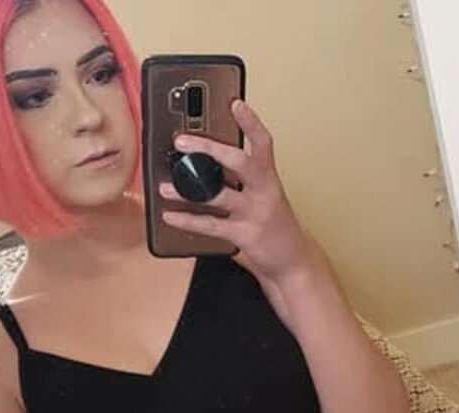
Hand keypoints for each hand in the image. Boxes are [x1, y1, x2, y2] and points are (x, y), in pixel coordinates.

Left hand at [159, 99, 313, 285]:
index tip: (236, 103)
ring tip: (164, 187)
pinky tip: (170, 216)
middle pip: (238, 161)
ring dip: (186, 190)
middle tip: (182, 141)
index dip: (250, 122)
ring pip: (218, 194)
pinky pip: (211, 225)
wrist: (294, 262)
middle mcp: (264, 192)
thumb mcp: (263, 198)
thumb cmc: (275, 227)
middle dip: (208, 148)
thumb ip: (239, 181)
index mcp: (268, 178)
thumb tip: (204, 165)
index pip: (262, 144)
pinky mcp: (245, 236)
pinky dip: (187, 220)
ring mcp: (255, 213)